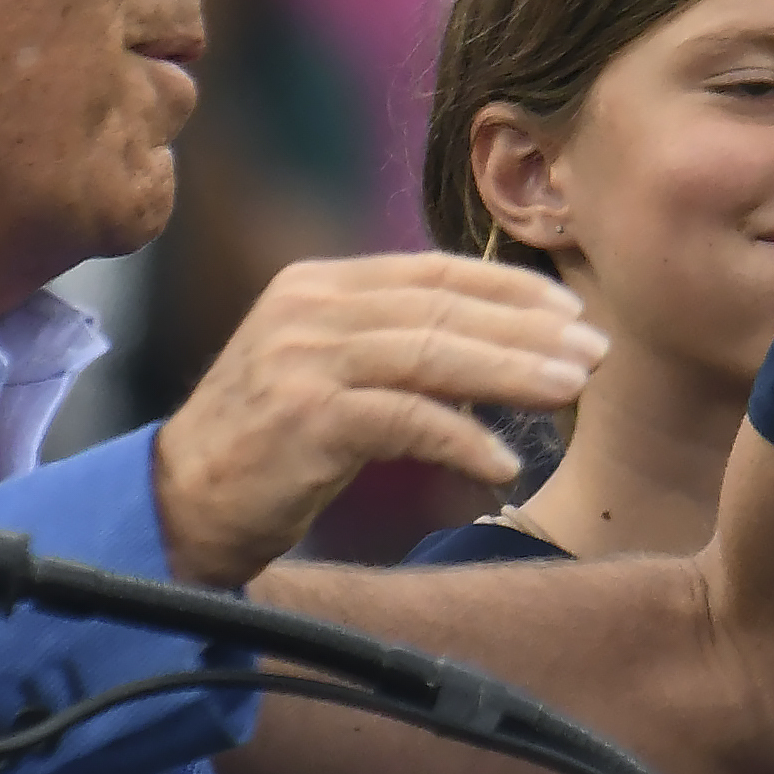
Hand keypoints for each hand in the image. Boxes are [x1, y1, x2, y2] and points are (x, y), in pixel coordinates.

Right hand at [153, 253, 600, 586]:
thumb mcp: (326, 372)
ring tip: (573, 388)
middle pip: (445, 307)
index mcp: (319, 284)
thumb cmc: (265, 448)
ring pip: (435, 354)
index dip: (511, 287)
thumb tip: (497, 351)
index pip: (435, 270)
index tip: (571, 311)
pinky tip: (503, 465)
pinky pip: (407, 419)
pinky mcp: (306, 416)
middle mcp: (311, 306)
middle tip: (596, 350)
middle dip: (530, 328)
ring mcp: (305, 358)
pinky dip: (461, 438)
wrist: (176, 504)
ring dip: (515, 373)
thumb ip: (393, 346)